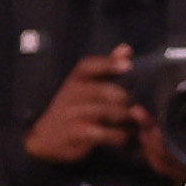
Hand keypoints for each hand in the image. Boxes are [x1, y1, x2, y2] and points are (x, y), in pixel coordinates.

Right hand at [23, 50, 139, 170]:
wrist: (46, 137)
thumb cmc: (73, 108)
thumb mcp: (84, 86)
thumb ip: (106, 68)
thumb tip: (126, 48)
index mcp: (76, 79)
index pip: (89, 66)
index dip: (108, 64)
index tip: (128, 64)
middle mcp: (72, 94)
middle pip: (104, 91)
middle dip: (126, 98)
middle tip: (139, 105)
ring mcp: (74, 114)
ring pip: (108, 112)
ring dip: (127, 118)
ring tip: (137, 121)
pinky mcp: (77, 134)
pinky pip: (105, 133)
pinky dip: (119, 136)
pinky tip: (124, 136)